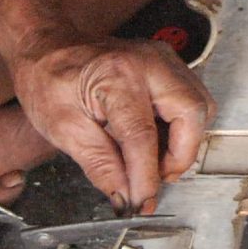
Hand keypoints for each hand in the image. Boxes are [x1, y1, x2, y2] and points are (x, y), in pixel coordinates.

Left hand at [8, 32, 212, 206]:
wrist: (47, 45)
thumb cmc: (48, 79)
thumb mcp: (63, 128)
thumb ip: (99, 165)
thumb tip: (124, 196)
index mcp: (115, 76)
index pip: (142, 136)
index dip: (145, 177)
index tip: (141, 202)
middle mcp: (148, 62)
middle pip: (191, 113)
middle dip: (180, 155)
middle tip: (156, 177)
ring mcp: (162, 60)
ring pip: (200, 106)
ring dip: (184, 141)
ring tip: (154, 159)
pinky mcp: (167, 65)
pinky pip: (191, 99)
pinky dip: (182, 126)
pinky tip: (156, 139)